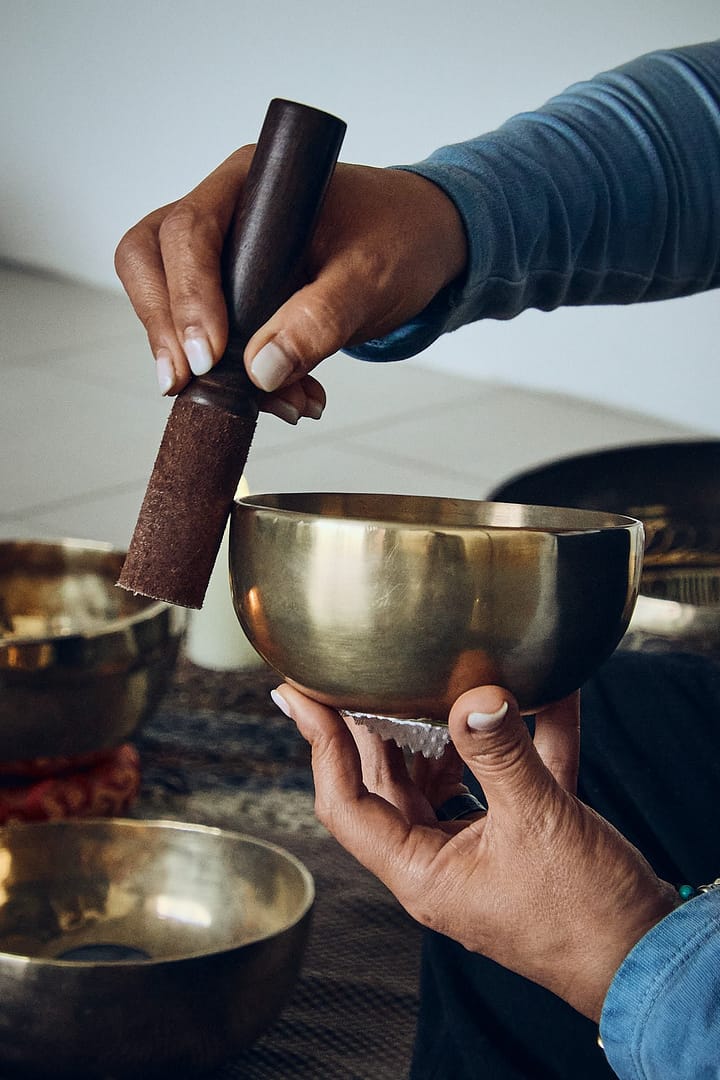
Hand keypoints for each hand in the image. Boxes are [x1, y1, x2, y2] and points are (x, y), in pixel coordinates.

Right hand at [114, 150, 466, 421]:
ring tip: (280, 404)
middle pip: (150, 260)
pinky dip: (240, 379)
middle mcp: (225, 211)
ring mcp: (222, 255)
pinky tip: (289, 400)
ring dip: (208, 367)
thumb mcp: (372, 278)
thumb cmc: (401, 239)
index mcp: (252, 184)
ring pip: (169, 306)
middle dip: (166, 330)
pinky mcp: (234, 295)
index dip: (187, 296)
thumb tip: (260, 369)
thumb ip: (321, 319)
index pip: (187, 231)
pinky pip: (210, 338)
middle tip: (190, 385)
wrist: (424, 246)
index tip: (210, 356)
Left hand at [271, 683, 678, 1021]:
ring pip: (442, 779)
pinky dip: (519, 741)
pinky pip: (504, 781)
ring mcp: (476, 851)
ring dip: (445, 731)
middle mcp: (438, 863)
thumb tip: (474, 696)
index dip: (321, 746)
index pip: (345, 803)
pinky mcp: (517, 840)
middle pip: (388, 784)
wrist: (646, 959)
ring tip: (441, 680)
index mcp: (422, 871)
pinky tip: (544, 696)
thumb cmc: (587, 917)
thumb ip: (503, 753)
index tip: (301, 696)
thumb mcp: (541, 823)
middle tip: (360, 674)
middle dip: (376, 726)